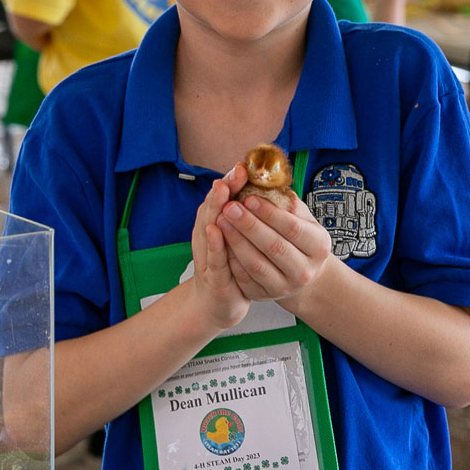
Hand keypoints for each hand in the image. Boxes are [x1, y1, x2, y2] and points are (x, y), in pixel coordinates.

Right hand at [186, 174, 251, 333]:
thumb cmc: (234, 265)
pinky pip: (213, 259)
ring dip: (214, 209)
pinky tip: (215, 228)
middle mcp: (205, 238)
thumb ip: (244, 213)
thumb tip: (264, 185)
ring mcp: (205, 258)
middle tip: (229, 173)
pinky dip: (214, 243)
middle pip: (210, 210)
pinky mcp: (211, 279)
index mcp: (210, 224)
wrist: (221, 303)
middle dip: (221, 191)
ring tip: (221, 191)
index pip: (216, 200)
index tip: (239, 166)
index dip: (227, 183)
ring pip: (207, 230)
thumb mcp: (237, 236)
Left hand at [218, 176, 336, 311]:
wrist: (299, 271)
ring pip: (256, 264)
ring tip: (220, 220)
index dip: (269, 213)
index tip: (248, 197)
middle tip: (229, 206)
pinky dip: (230, 259)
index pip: (292, 228)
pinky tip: (220, 242)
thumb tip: (267, 181)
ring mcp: (285, 287)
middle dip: (249, 225)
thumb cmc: (297, 237)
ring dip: (236, 241)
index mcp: (319, 247)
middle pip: (274, 247)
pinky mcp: (264, 296)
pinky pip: (244, 278)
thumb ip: (287, 202)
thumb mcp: (301, 218)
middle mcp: (305, 271)